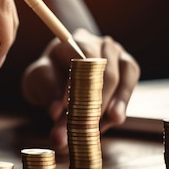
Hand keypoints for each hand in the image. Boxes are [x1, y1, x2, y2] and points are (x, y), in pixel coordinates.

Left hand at [22, 28, 139, 149]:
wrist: (59, 74)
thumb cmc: (48, 76)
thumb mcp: (39, 83)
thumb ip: (47, 95)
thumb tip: (56, 112)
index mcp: (72, 42)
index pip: (81, 61)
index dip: (77, 84)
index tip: (67, 106)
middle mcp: (98, 43)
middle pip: (105, 71)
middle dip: (94, 102)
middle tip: (83, 125)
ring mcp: (116, 53)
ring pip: (120, 78)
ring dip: (109, 105)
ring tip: (98, 126)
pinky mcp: (127, 68)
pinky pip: (129, 85)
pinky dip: (121, 103)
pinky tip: (114, 118)